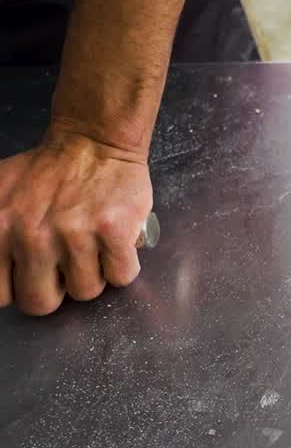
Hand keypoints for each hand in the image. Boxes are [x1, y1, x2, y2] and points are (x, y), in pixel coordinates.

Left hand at [0, 126, 151, 314]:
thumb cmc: (47, 172)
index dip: (21, 287)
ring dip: (93, 275)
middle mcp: (32, 235)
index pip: (2, 296)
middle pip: (41, 304)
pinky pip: (121, 276)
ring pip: (85, 292)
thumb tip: (0, 271)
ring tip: (92, 248)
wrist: (93, 143)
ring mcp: (74, 234)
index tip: (32, 273)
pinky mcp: (113, 232)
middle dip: (56, 289)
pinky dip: (122, 265)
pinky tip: (114, 244)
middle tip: (64, 266)